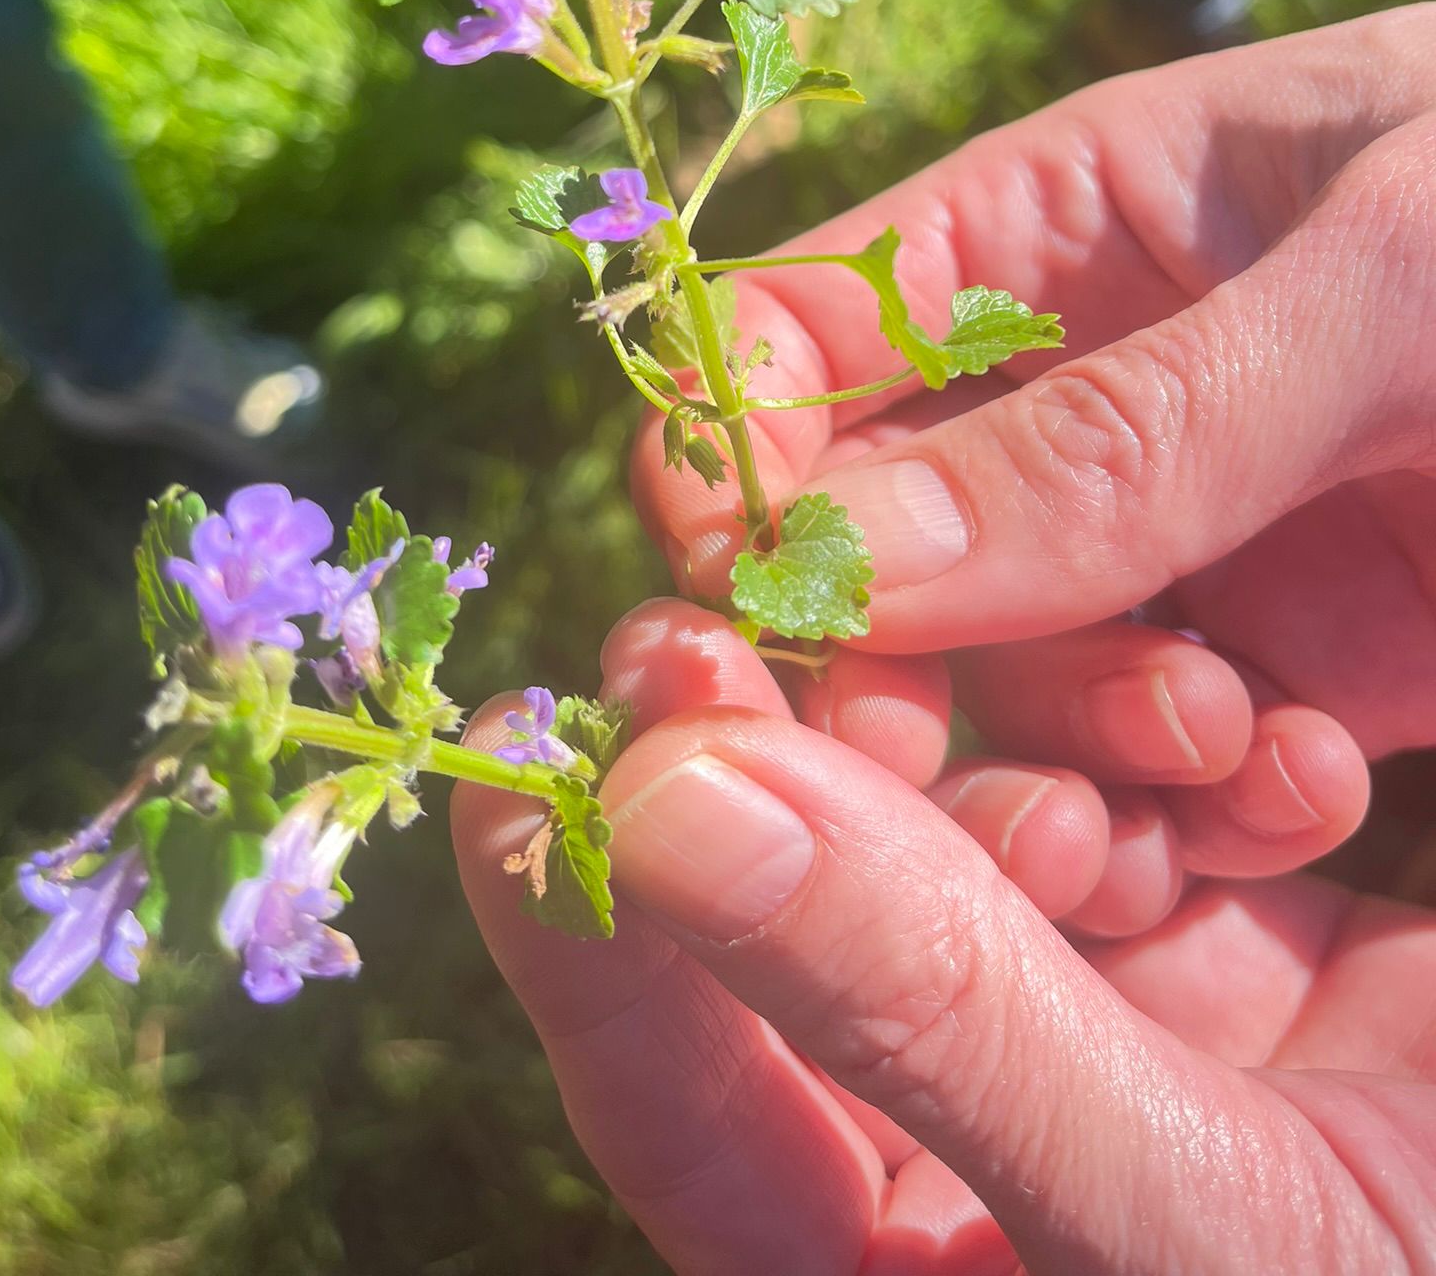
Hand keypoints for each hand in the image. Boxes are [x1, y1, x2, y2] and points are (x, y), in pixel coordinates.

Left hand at [455, 606, 1435, 1275]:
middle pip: (825, 925)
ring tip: (1170, 717)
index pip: (682, 1108)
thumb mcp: (1192, 1217)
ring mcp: (1109, 1038)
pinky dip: (1212, 771)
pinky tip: (1289, 767)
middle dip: (833, 766)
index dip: (586, 930)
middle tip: (785, 610)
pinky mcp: (1239, 962)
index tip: (529, 745)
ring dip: (1065, 751)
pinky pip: (1161, 822)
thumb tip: (663, 805)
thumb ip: (922, 1012)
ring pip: (990, 837)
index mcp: (914, 1266)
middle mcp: (981, 1145)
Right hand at [631, 10, 1435, 893]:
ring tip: (1224, 741)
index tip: (751, 583)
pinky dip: (1181, 800)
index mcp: (1067, 215)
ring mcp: (1181, 535)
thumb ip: (1121, 428)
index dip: (747, 447)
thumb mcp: (1390, 271)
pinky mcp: (1288, 668)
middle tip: (948, 745)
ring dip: (1063, 736)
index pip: (809, 330)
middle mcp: (1087, 385)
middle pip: (875, 529)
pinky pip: (1146, 761)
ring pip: (998, 670)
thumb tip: (825, 558)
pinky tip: (1299, 776)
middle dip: (894, 637)